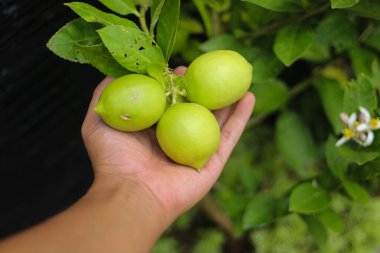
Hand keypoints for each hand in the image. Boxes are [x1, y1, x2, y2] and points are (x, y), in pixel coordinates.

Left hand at [81, 67, 254, 225]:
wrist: (131, 193)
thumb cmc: (113, 159)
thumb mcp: (99, 120)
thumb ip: (107, 94)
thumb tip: (117, 71)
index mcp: (154, 130)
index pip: (169, 102)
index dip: (174, 85)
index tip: (177, 69)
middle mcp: (176, 138)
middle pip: (195, 108)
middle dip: (202, 89)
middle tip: (208, 69)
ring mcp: (196, 149)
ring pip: (216, 119)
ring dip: (227, 99)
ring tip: (237, 77)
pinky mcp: (212, 162)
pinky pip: (230, 135)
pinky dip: (242, 116)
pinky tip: (249, 96)